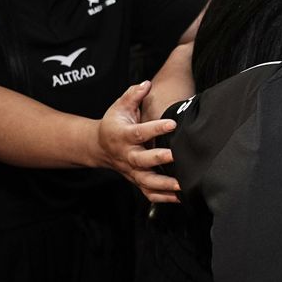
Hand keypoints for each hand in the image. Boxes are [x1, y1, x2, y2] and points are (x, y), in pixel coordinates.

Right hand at [97, 81, 182, 202]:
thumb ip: (133, 95)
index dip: (155, 128)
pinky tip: (180, 198)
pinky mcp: (137, 180)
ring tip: (182, 185)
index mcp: (123, 135)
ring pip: (146, 181)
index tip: (172, 123)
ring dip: (164, 185)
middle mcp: (127, 155)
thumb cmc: (114, 124)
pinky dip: (163, 198)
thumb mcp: (119, 106)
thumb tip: (146, 83)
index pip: (139, 132)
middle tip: (176, 156)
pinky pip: (149, 193)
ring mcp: (132, 170)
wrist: (99, 147)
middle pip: (142, 160)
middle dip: (159, 159)